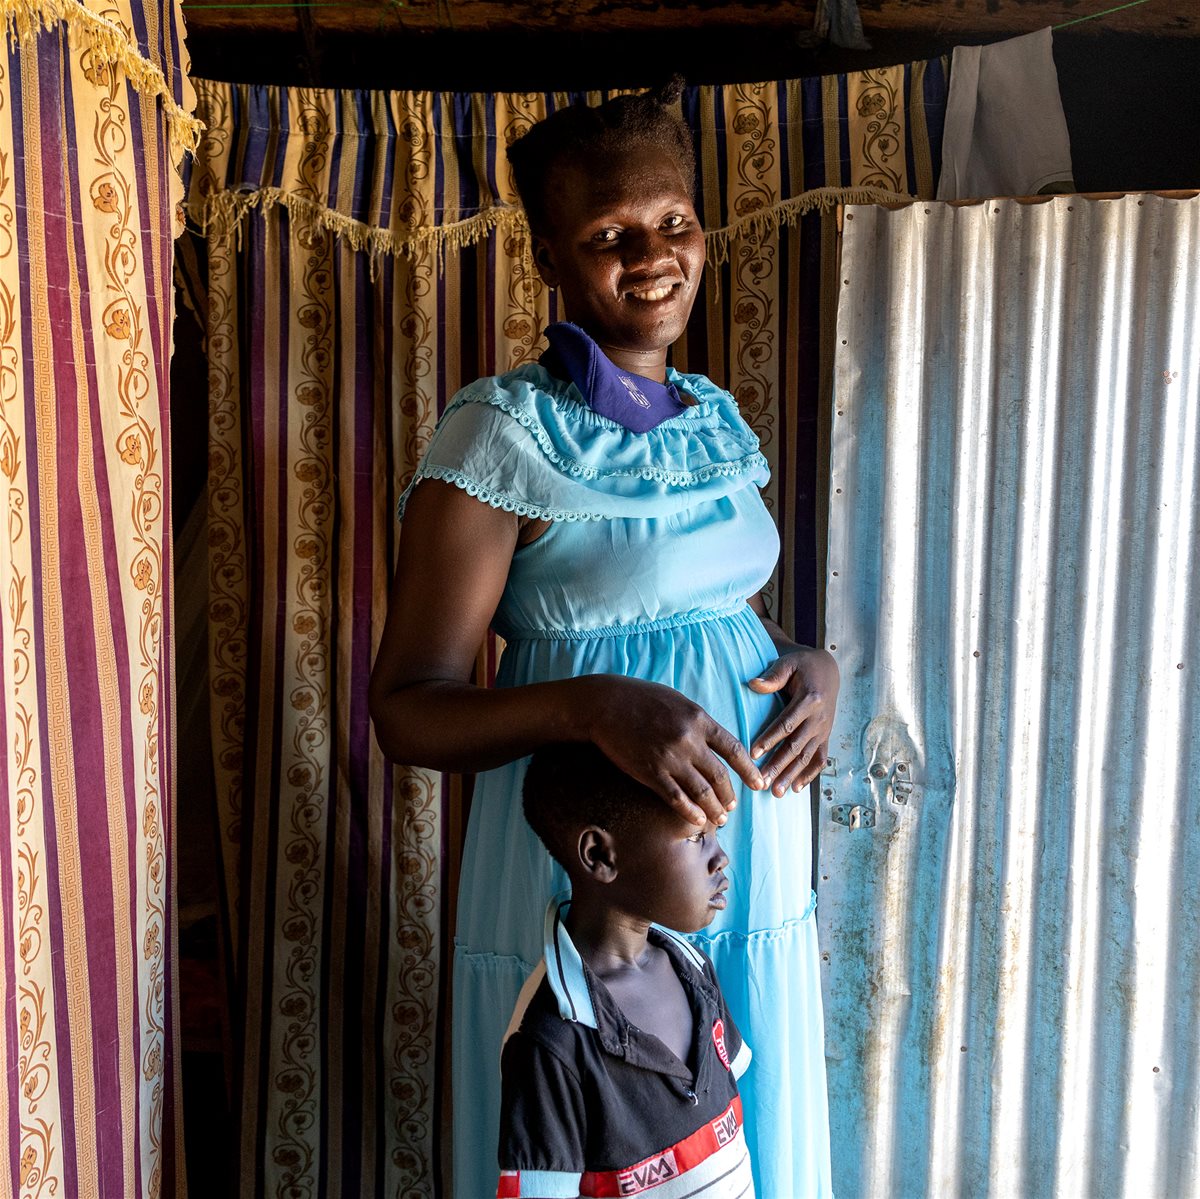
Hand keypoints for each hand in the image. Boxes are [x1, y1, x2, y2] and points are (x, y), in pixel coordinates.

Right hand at [580, 675, 764, 826]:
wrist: (606, 704)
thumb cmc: (642, 699)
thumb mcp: (678, 701)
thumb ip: (698, 722)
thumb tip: (715, 740)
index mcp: (699, 720)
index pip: (733, 749)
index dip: (749, 770)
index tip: (758, 783)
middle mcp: (689, 740)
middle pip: (719, 775)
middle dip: (729, 795)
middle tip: (732, 807)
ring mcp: (670, 758)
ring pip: (702, 791)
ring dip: (714, 809)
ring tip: (720, 819)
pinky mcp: (651, 772)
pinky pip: (677, 798)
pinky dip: (691, 812)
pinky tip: (699, 820)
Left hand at [747, 646, 839, 794]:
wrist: (828, 670)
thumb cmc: (803, 666)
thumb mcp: (789, 664)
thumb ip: (772, 676)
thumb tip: (753, 684)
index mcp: (810, 700)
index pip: (787, 724)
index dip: (770, 739)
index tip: (753, 753)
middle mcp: (819, 719)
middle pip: (796, 746)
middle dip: (779, 765)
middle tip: (762, 782)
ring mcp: (824, 730)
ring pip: (806, 757)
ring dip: (791, 775)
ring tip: (776, 792)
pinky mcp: (825, 736)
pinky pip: (820, 759)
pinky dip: (809, 775)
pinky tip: (796, 788)